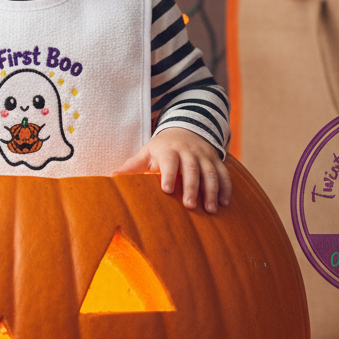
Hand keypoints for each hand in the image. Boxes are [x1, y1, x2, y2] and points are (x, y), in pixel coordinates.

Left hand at [113, 128, 231, 211]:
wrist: (185, 129)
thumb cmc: (161, 148)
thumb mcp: (146, 153)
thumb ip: (132, 166)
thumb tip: (112, 176)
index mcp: (169, 151)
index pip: (169, 161)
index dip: (169, 174)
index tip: (166, 190)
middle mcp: (188, 152)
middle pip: (192, 169)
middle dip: (192, 187)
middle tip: (190, 205)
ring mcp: (204, 156)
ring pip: (210, 172)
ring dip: (212, 190)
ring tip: (211, 209)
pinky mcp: (216, 160)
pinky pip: (223, 173)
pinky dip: (226, 188)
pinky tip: (224, 203)